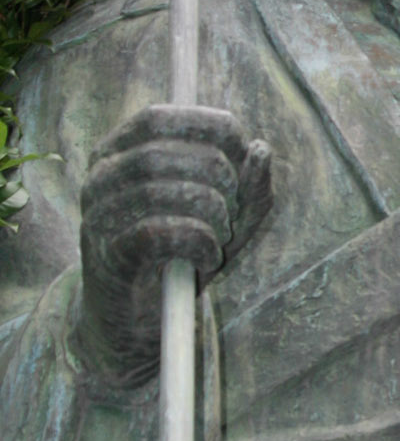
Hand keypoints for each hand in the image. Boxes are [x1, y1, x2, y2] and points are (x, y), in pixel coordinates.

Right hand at [77, 105, 272, 381]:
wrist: (139, 322)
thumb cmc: (182, 256)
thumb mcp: (226, 218)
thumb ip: (249, 186)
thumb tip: (260, 149)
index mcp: (119, 153)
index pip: (158, 117)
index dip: (207, 126)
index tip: (241, 147)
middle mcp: (100, 178)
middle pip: (163, 154)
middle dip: (217, 177)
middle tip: (232, 209)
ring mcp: (97, 216)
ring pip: (162, 190)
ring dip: (212, 213)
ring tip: (220, 237)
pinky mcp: (107, 255)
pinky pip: (161, 232)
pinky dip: (199, 243)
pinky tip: (207, 259)